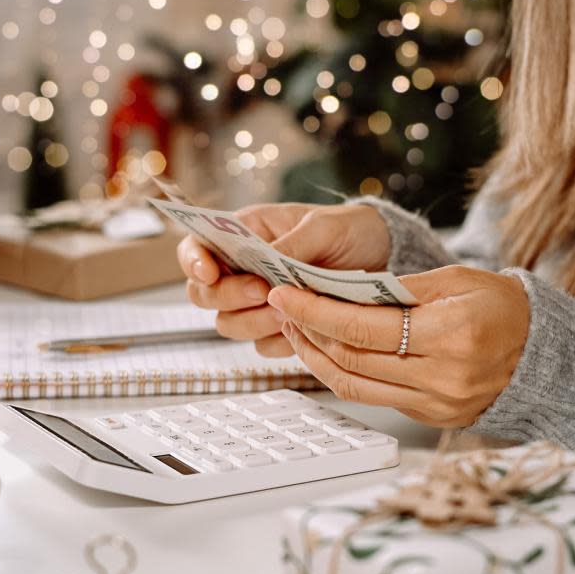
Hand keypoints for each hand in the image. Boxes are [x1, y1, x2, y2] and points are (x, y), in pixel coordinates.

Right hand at [178, 202, 389, 356]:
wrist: (381, 255)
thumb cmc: (347, 229)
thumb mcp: (323, 227)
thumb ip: (292, 244)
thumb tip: (266, 261)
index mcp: (244, 235)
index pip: (196, 248)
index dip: (193, 263)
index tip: (210, 273)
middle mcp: (243, 271)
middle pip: (204, 295)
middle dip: (229, 296)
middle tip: (263, 291)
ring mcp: (258, 303)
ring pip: (229, 325)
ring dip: (254, 322)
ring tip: (289, 311)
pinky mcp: (279, 328)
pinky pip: (263, 346)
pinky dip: (279, 341)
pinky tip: (304, 326)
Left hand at [268, 265, 530, 426]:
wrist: (544, 354)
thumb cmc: (503, 307)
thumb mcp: (457, 279)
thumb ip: (400, 287)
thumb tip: (341, 291)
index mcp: (450, 335)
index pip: (362, 327)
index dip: (315, 310)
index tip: (284, 294)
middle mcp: (442, 377)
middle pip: (352, 358)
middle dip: (308, 330)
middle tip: (283, 306)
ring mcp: (436, 403)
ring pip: (354, 384)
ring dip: (317, 357)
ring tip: (298, 329)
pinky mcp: (432, 417)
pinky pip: (373, 397)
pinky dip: (344, 374)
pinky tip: (329, 352)